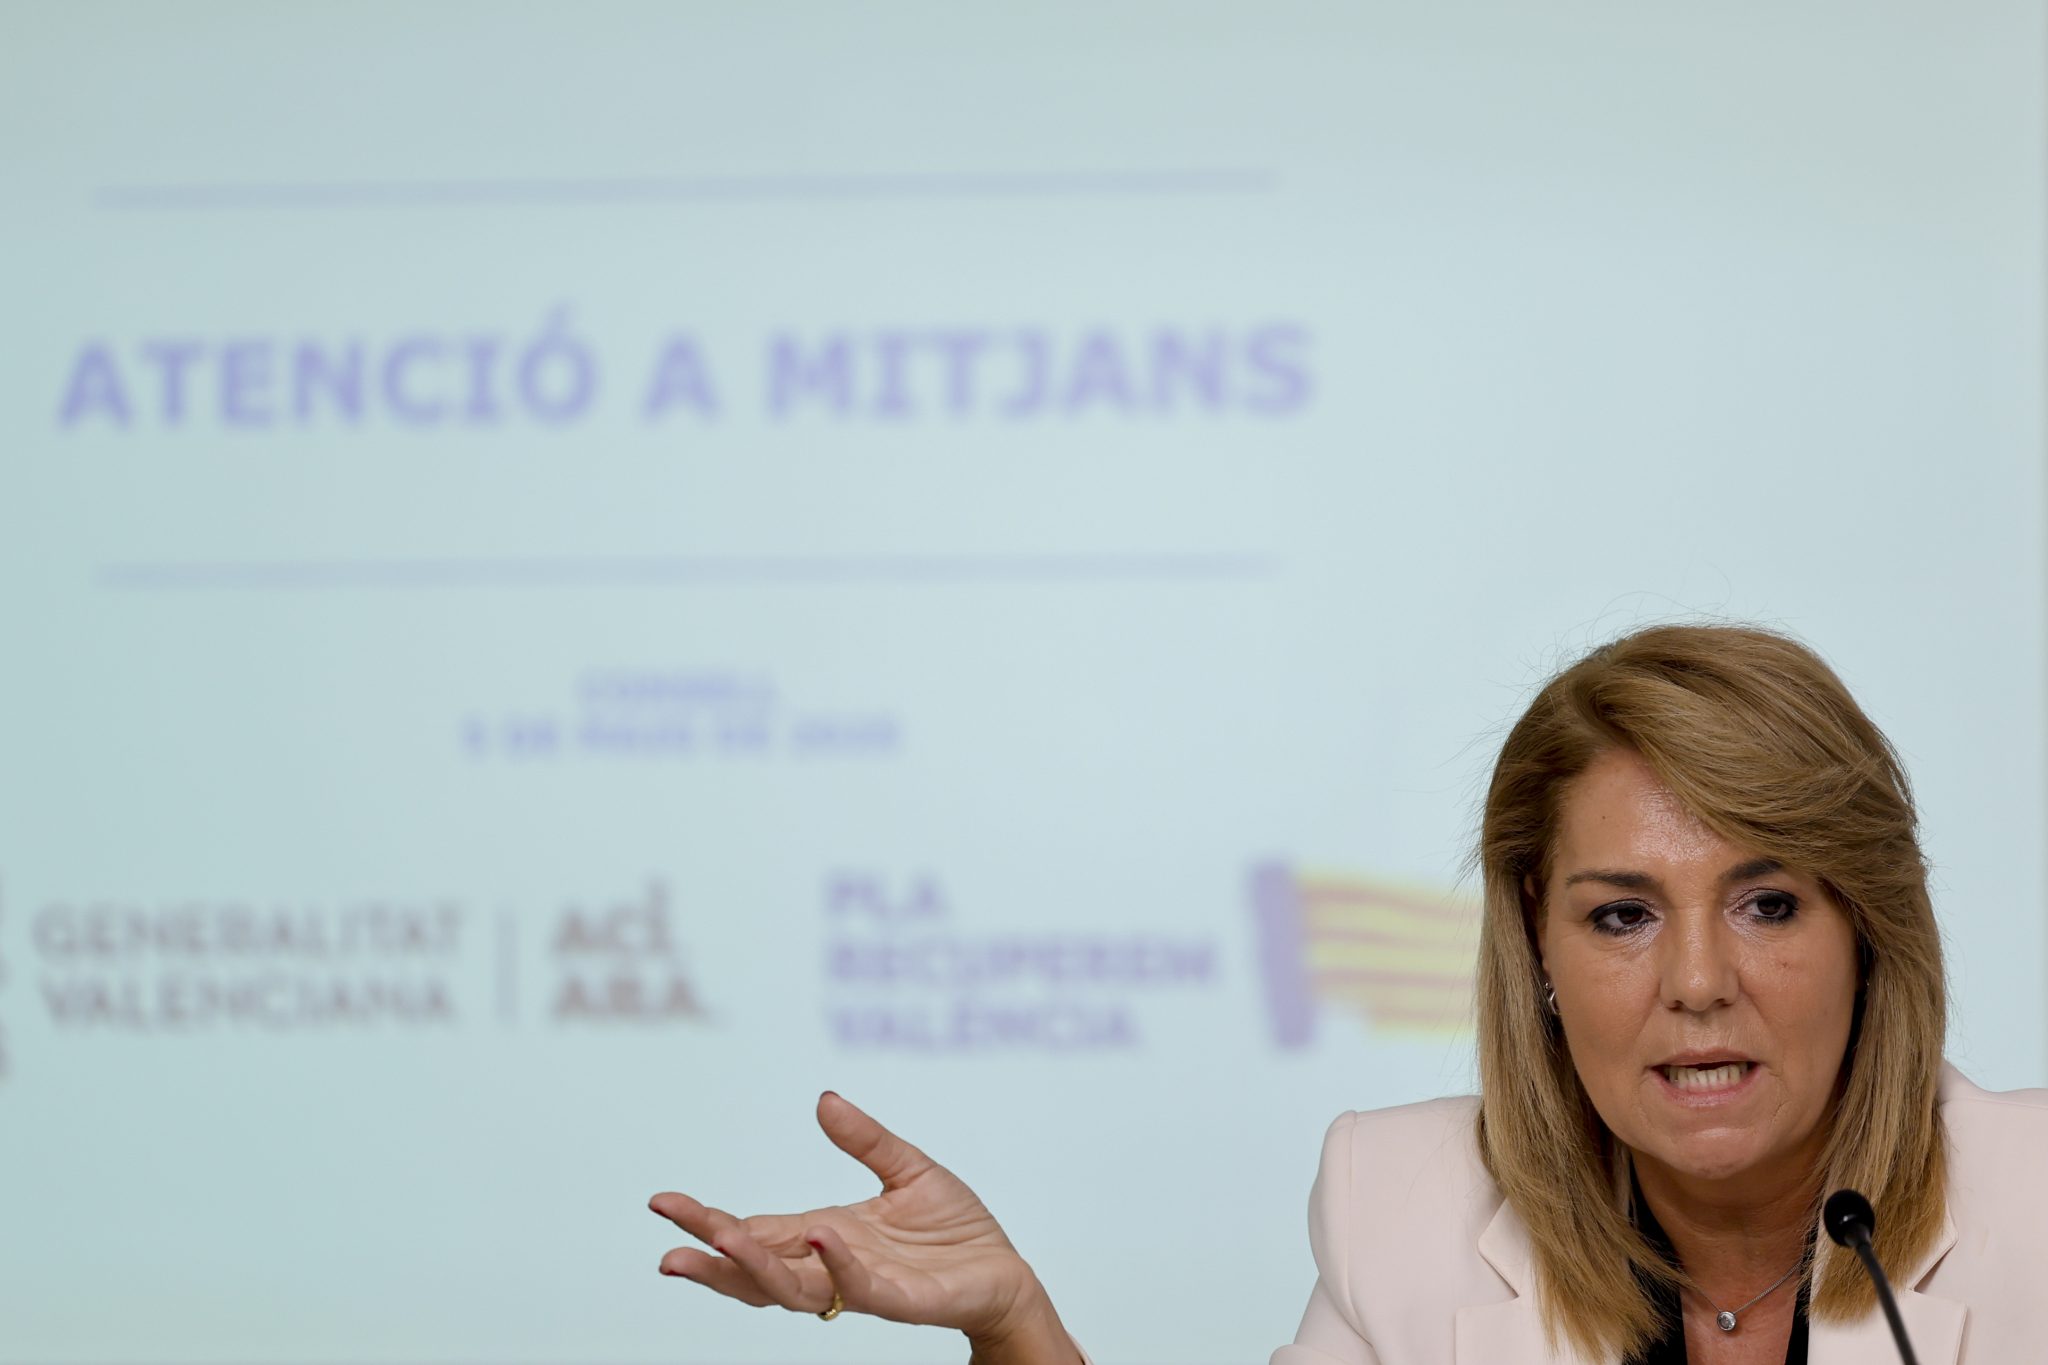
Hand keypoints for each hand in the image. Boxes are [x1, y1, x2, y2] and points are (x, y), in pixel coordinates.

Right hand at [651, 1092, 1067, 1353]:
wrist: (1004, 1272)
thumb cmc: (955, 1230)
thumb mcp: (907, 1168)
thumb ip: (865, 1138)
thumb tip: (823, 1099)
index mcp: (825, 1233)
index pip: (756, 1230)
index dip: (711, 1221)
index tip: (662, 1204)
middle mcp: (833, 1264)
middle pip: (758, 1268)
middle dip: (713, 1257)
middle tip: (668, 1247)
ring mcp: (862, 1286)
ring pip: (794, 1288)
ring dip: (756, 1269)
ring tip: (722, 1242)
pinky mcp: (900, 1300)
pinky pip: (861, 1289)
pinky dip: (838, 1265)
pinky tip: (822, 1237)